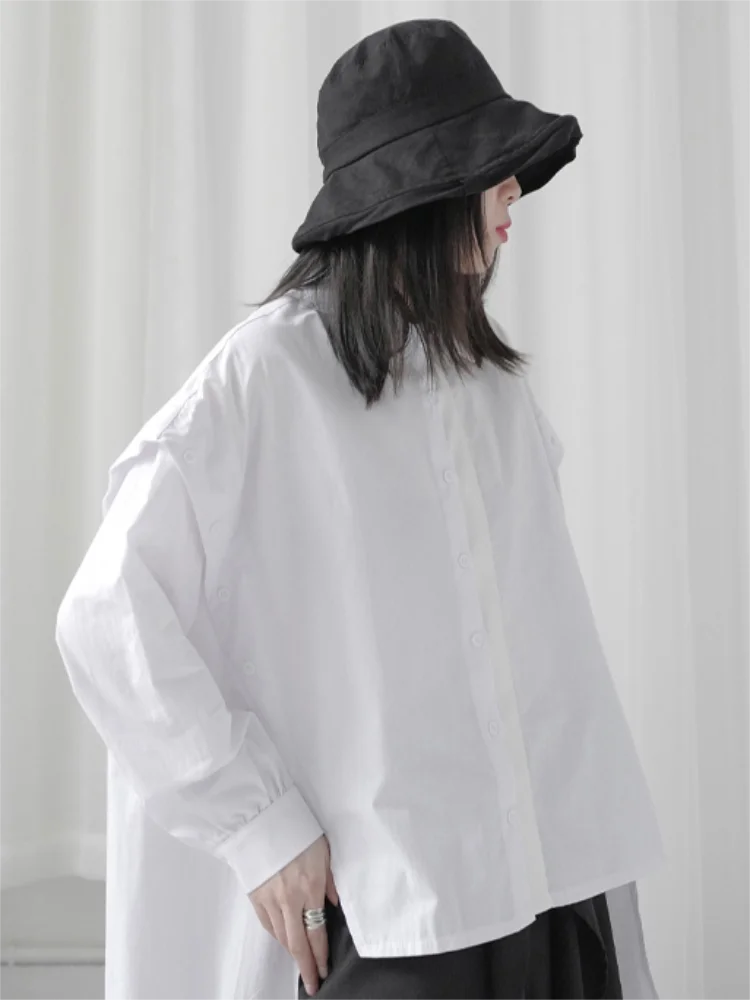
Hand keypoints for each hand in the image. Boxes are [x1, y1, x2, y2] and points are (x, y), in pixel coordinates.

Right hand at [249, 833, 339, 995]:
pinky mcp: (255, 894)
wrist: (261, 819)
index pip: (316, 932)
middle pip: (297, 943)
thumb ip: (331, 879)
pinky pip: (267, 923)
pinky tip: (283, 940)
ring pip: (281, 936)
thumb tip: (334, 902)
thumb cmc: (297, 829)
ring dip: (292, 952)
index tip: (324, 971)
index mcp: (310, 887)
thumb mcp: (324, 851)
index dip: (320, 956)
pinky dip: (275, 936)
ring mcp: (270, 898)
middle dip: (306, 967)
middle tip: (312, 983)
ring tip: (300, 962)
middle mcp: (289, 898)